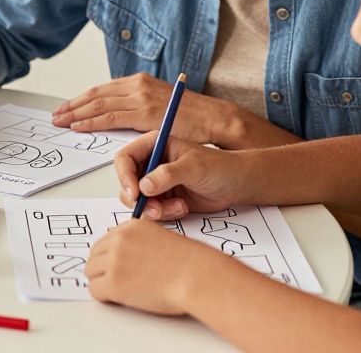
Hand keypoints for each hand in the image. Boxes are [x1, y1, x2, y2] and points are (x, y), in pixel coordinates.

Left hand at [52, 73, 224, 141]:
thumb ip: (139, 104)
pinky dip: (91, 122)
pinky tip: (78, 126)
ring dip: (76, 114)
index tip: (66, 108)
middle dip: (72, 106)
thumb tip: (119, 113)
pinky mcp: (144, 113)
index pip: (102, 89)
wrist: (214, 118)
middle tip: (55, 116)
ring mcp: (140, 98)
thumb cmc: (191, 115)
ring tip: (60, 122)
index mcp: (139, 81)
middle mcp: (137, 85)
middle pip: (96, 94)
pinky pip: (110, 117)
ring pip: (99, 105)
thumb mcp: (160, 102)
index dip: (81, 99)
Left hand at [86, 218, 217, 314]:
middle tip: (117, 280)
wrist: (196, 277)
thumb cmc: (189, 263)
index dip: (111, 256)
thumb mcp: (162, 239)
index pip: (106, 241)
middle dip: (103, 269)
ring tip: (121, 290)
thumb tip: (128, 257)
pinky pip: (94, 291)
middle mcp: (119, 240)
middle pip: (94, 256)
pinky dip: (104, 297)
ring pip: (91, 273)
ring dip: (102, 282)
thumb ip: (140, 242)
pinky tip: (120, 298)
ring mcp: (114, 261)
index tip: (118, 266)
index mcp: (131, 227)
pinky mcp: (113, 284)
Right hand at [114, 133, 249, 219]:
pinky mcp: (163, 199)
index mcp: (154, 145)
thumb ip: (168, 175)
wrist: (236, 184)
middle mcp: (151, 163)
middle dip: (139, 199)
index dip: (125, 176)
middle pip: (127, 182)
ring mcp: (156, 182)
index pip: (125, 158)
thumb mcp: (193, 167)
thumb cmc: (219, 167)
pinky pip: (151, 211)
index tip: (135, 194)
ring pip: (138, 200)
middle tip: (156, 209)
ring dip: (154, 209)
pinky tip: (182, 208)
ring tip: (177, 207)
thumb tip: (144, 186)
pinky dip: (164, 214)